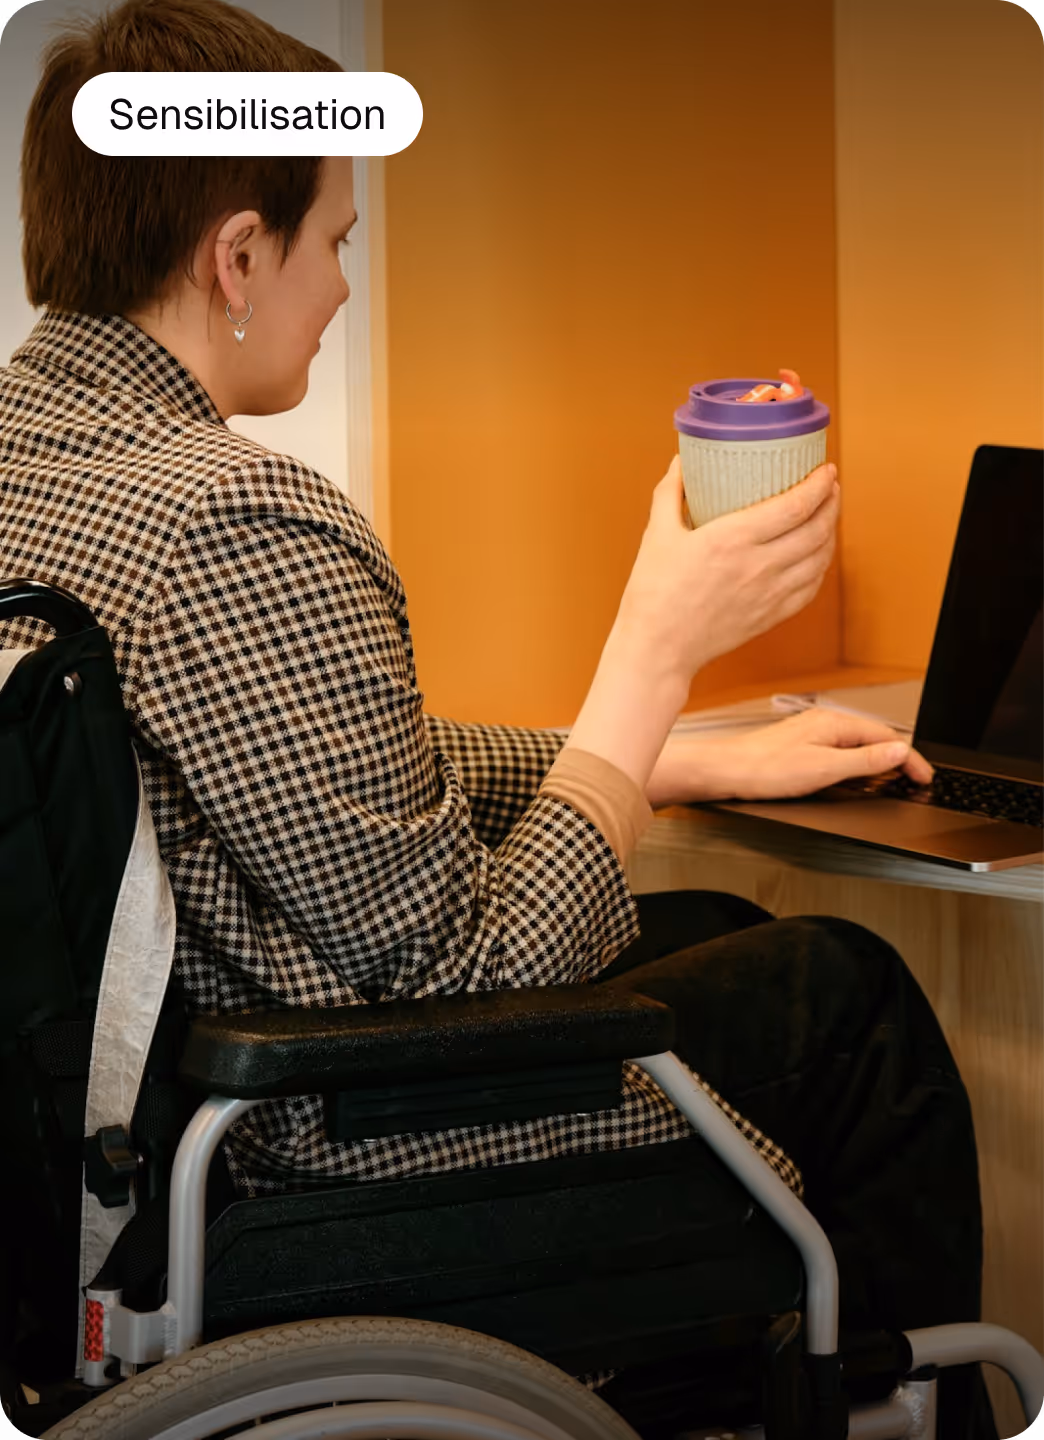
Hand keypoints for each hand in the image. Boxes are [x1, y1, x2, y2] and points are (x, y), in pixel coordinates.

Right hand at [612, 455, 838, 688]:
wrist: (659, 648)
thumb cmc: (654, 593)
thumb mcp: (656, 535)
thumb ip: (670, 493)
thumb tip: (681, 462)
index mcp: (732, 540)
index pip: (795, 506)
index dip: (819, 485)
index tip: (826, 470)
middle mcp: (759, 566)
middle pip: (816, 529)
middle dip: (832, 503)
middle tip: (830, 487)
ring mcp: (769, 595)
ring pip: (820, 559)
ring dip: (831, 533)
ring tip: (827, 516)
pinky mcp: (771, 617)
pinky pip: (811, 588)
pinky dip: (821, 567)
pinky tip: (816, 556)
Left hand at [646, 708, 933, 808]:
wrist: (724, 771)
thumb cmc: (764, 769)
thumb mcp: (824, 769)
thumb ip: (864, 761)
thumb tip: (898, 751)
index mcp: (835, 724)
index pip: (887, 737)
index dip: (910, 759)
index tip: (925, 777)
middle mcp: (825, 724)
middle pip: (875, 739)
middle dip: (899, 758)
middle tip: (916, 780)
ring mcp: (812, 734)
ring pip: (858, 745)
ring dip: (879, 762)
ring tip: (895, 780)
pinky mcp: (801, 747)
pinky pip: (841, 752)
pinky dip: (858, 765)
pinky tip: (856, 776)